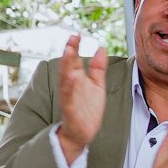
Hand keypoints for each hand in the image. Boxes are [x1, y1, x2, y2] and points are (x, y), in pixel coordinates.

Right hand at [54, 34, 107, 166]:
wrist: (81, 133)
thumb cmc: (87, 109)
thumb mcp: (97, 85)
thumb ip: (98, 68)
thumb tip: (101, 48)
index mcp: (77, 79)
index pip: (75, 60)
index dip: (75, 47)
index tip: (77, 34)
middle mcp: (71, 86)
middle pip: (69, 66)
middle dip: (70, 52)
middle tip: (72, 39)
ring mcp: (69, 96)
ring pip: (66, 78)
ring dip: (67, 65)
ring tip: (70, 52)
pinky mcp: (70, 108)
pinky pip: (69, 96)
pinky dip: (70, 86)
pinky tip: (73, 76)